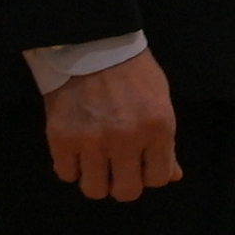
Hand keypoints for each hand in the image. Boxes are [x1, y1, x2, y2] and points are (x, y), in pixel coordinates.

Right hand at [44, 50, 181, 201]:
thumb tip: (172, 177)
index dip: (150, 174)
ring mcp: (92, 141)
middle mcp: (126, 139)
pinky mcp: (61, 138)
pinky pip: (66, 174)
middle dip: (123, 183)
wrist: (91, 42)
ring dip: (96, 179)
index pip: (158, 179)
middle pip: (126, 192)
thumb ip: (165, 142)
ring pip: (94, 189)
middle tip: (117, 167)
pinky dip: (71, 167)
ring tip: (96, 161)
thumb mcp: (159, 101)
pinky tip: (77, 150)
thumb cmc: (133, 71)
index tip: (142, 163)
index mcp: (157, 128)